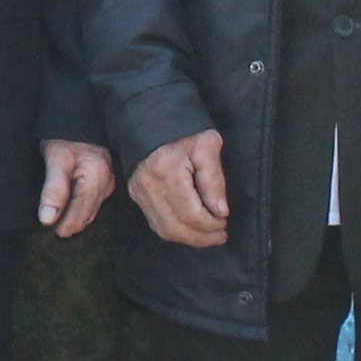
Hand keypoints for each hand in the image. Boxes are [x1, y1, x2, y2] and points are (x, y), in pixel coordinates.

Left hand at [38, 141, 113, 236]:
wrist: (78, 115)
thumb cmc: (65, 135)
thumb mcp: (55, 159)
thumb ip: (53, 190)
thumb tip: (48, 219)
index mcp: (96, 178)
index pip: (82, 211)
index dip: (68, 225)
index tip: (56, 233)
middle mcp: (107, 182)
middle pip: (89, 213)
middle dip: (73, 224)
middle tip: (57, 233)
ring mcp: (109, 180)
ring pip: (92, 208)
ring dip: (78, 217)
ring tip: (62, 225)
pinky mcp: (106, 178)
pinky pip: (95, 200)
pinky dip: (83, 208)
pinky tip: (72, 211)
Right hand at [129, 129, 230, 247]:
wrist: (154, 122)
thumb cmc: (186, 133)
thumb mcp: (208, 147)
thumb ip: (214, 180)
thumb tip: (220, 212)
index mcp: (167, 170)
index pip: (190, 213)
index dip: (210, 225)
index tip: (224, 222)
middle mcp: (148, 185)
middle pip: (176, 227)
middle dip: (202, 237)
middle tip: (220, 235)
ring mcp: (138, 192)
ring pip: (164, 230)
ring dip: (189, 238)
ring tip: (209, 235)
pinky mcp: (136, 195)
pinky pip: (156, 224)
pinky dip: (176, 231)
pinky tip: (191, 228)